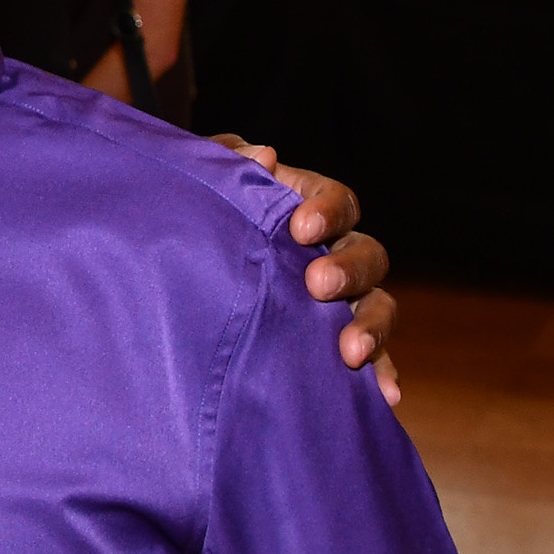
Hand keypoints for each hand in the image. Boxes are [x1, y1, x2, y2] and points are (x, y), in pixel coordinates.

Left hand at [212, 135, 398, 403]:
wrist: (167, 267)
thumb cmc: (192, 212)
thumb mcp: (200, 181)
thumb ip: (227, 162)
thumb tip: (266, 157)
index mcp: (304, 206)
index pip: (337, 200)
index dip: (327, 210)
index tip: (300, 227)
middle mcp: (330, 252)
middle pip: (367, 254)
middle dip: (348, 270)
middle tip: (317, 286)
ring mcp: (337, 300)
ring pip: (377, 305)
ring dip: (371, 326)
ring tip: (350, 351)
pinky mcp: (332, 342)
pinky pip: (371, 358)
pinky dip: (382, 373)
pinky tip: (385, 396)